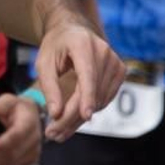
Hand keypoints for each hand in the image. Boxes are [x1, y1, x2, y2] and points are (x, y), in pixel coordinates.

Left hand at [0, 93, 42, 164]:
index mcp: (29, 123)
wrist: (31, 116)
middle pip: (13, 153)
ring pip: (12, 163)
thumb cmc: (17, 107)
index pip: (16, 137)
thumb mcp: (8, 100)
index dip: (0, 144)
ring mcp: (33, 152)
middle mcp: (34, 140)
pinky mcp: (30, 160)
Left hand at [34, 19, 123, 140]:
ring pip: (100, 99)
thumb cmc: (55, 45)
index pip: (88, 74)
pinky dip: (89, 109)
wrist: (74, 30)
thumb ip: (49, 87)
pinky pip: (106, 98)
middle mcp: (104, 52)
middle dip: (73, 116)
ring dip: (80, 117)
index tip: (86, 115)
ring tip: (58, 130)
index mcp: (83, 45)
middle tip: (53, 134)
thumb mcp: (44, 62)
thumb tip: (56, 114)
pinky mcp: (120, 72)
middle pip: (92, 92)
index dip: (87, 96)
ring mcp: (116, 62)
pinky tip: (73, 118)